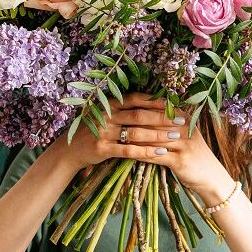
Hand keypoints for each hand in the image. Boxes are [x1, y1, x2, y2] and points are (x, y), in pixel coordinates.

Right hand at [48, 93, 181, 170]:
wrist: (69, 149)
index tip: (175, 103)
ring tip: (177, 137)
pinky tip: (161, 152)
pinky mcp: (103, 148)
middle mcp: (107, 115)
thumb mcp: (106, 115)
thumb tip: (153, 105)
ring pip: (137, 132)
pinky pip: (129, 150)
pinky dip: (147, 151)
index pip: (136, 98)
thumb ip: (124, 110)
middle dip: (163, 118)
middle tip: (181, 121)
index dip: (156, 101)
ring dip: (159, 135)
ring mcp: (103, 132)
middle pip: (140, 115)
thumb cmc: (94, 130)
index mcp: (109, 104)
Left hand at [106, 93, 235, 205]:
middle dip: (131, 119)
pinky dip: (139, 153)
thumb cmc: (193, 154)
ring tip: (115, 135)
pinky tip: (126, 153)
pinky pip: (154, 155)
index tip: (118, 105)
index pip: (158, 107)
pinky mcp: (180, 160)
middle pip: (153, 120)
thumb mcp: (184, 134)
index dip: (138, 105)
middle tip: (111, 119)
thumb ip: (168, 123)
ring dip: (132, 137)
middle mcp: (184, 128)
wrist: (211, 176)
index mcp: (184, 118)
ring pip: (152, 137)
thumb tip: (142, 112)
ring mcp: (183, 144)